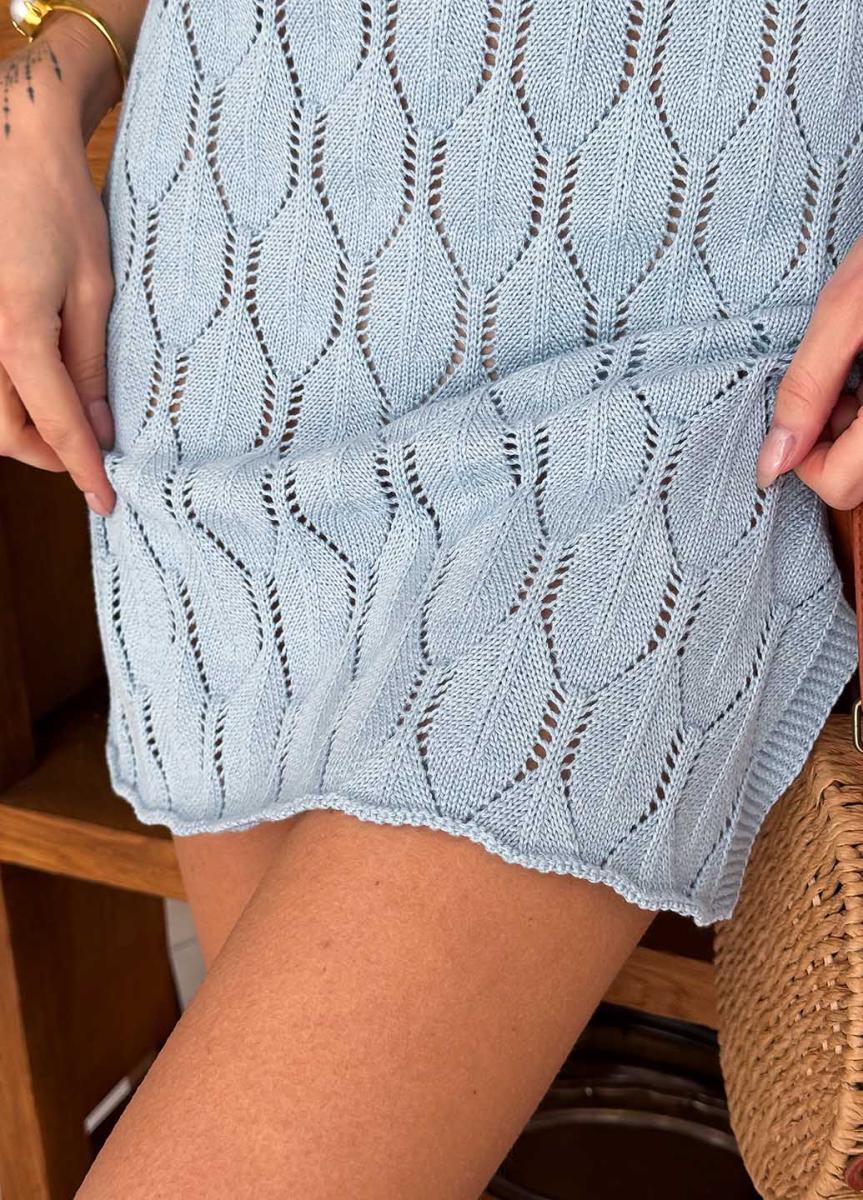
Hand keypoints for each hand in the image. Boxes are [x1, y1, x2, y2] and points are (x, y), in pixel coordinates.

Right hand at [0, 16, 123, 516]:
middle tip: (88, 453)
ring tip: (66, 419)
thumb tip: (98, 429)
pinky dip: (5, 394)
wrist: (12, 139)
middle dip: (47, 455)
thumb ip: (90, 366)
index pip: (56, 428)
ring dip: (22, 427)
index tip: (107, 502)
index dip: (84, 472)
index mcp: (16, 333)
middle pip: (3, 433)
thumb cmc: (60, 205)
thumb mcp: (95, 290)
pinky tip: (34, 384)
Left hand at [756, 236, 862, 509]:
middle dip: (831, 444)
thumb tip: (772, 462)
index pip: (840, 485)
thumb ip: (808, 387)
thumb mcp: (849, 307)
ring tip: (860, 371)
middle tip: (837, 384)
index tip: (802, 413)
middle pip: (859, 481)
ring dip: (855, 432)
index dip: (805, 458)